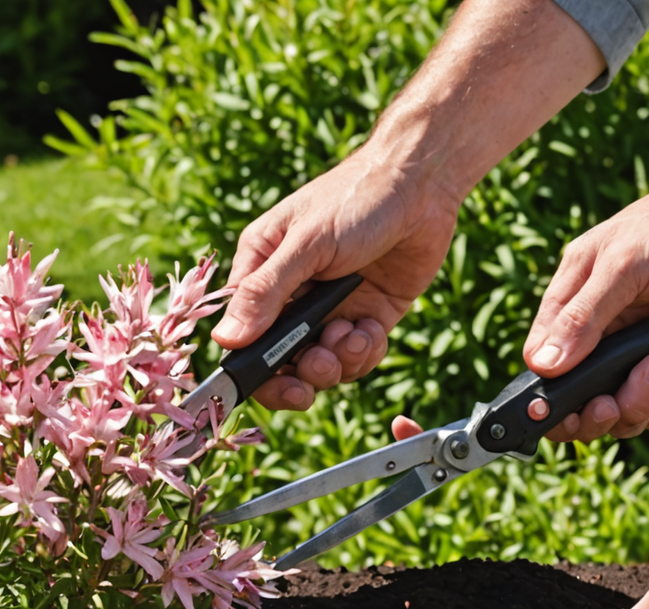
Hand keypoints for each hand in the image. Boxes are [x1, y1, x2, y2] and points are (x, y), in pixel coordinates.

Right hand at [215, 153, 460, 410]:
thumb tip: (226, 341)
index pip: (243, 334)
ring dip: (338, 362)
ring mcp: (332, 307)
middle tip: (318, 371)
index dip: (254, 370)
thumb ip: (266, 293)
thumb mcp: (306, 244)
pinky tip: (372, 329)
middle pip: (281, 360)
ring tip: (352, 334)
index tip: (277, 384)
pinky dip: (365, 352)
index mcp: (262, 269)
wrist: (422, 184)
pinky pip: (358, 355)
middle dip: (301, 374)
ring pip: (323, 364)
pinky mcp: (369, 314)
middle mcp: (293, 293)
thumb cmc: (356, 199)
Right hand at [527, 173, 648, 441]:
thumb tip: (544, 365)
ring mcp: (635, 349)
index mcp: (570, 307)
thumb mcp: (624, 266)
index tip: (590, 409)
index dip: (559, 406)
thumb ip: (585, 316)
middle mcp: (599, 334)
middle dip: (623, 405)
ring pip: (635, 409)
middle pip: (592, 405)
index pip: (545, 373)